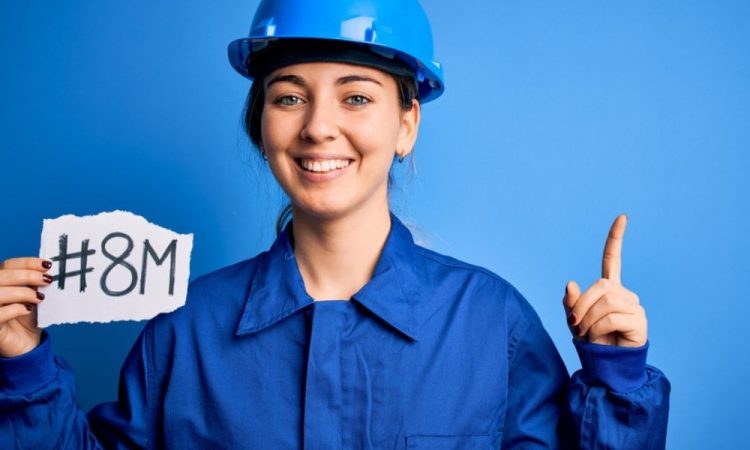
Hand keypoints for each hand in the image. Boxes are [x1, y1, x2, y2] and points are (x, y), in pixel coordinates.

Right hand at [0, 257, 48, 357]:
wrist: (25, 343)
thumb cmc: (27, 316)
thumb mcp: (32, 296)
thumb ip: (35, 282)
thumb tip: (48, 268)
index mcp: (0, 281)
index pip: (7, 264)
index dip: (27, 263)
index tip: (48, 265)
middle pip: (1, 276)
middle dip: (26, 275)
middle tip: (47, 280)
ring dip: (22, 292)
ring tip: (39, 298)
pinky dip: (15, 309)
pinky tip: (28, 310)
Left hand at [562, 215, 646, 346]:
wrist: (606, 367)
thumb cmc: (592, 343)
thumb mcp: (574, 321)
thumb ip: (570, 303)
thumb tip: (571, 283)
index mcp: (609, 290)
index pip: (613, 259)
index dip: (615, 239)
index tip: (622, 217)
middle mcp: (624, 295)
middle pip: (600, 286)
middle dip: (581, 306)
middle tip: (575, 326)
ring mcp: (634, 307)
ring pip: (605, 302)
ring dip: (588, 320)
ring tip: (588, 335)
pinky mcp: (639, 321)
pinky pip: (610, 317)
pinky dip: (597, 329)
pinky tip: (600, 338)